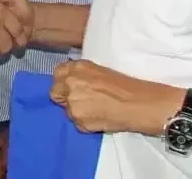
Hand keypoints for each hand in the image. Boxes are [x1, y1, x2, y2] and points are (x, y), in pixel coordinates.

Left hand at [50, 60, 181, 134]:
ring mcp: (72, 102)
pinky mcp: (78, 120)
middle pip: (54, 92)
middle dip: (64, 96)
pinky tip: (98, 118)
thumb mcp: (98, 70)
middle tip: (81, 100)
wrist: (137, 103)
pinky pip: (76, 122)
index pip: (57, 73)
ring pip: (66, 109)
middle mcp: (70, 82)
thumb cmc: (124, 85)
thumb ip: (81, 74)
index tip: (70, 86)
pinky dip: (84, 122)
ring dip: (76, 110)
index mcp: (77, 67)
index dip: (64, 81)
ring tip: (95, 110)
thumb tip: (70, 79)